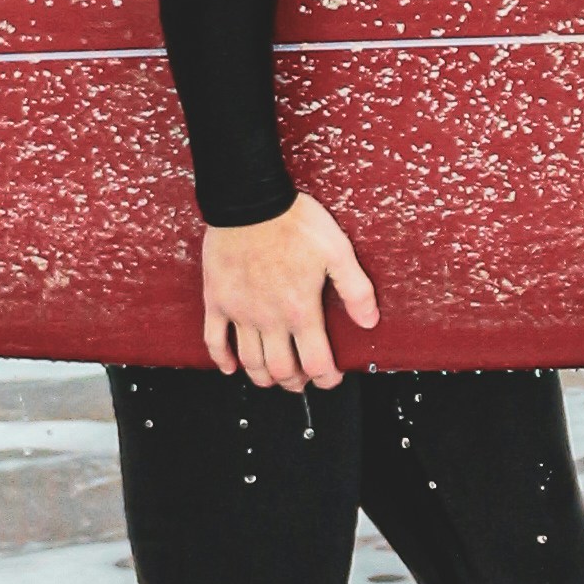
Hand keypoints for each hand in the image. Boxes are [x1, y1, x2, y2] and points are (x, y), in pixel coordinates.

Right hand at [201, 192, 378, 391]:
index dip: (327, 378)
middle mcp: (269, 318)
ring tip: (274, 376)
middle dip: (296, 382)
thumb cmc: (293, 222)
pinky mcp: (217, 300)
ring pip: (250, 361)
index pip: (316, 363)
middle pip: (282, 370)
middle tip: (303, 379)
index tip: (331, 377)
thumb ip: (355, 290)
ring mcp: (240, 312)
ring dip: (264, 377)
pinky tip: (230, 367)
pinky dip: (221, 359)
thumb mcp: (337, 251)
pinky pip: (214, 339)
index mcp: (300, 310)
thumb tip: (369, 321)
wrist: (249, 201)